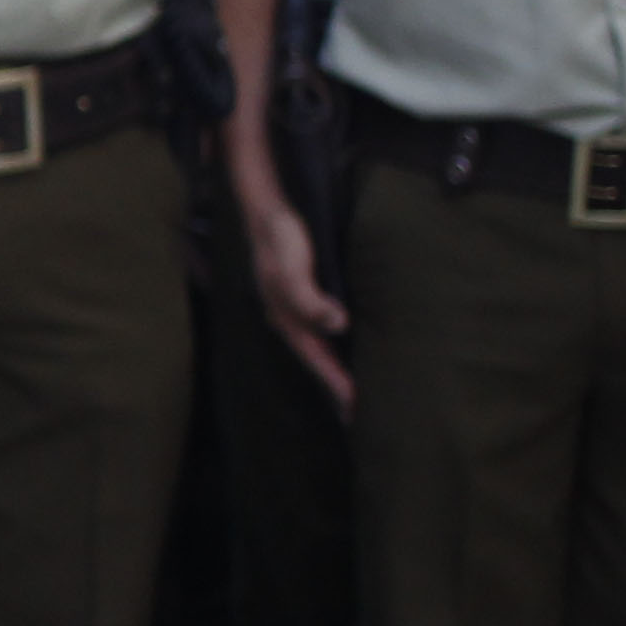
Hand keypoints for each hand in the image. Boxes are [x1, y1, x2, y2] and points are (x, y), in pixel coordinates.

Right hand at [237, 185, 351, 407]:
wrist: (267, 212)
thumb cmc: (280, 240)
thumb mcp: (292, 270)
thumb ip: (311, 299)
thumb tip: (339, 325)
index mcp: (286, 319)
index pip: (317, 361)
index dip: (337, 383)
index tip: (356, 407)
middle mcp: (290, 320)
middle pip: (317, 361)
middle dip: (335, 385)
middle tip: (358, 412)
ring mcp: (295, 310)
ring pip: (320, 348)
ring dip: (336, 369)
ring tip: (355, 389)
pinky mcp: (306, 296)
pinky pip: (323, 331)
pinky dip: (336, 347)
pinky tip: (347, 348)